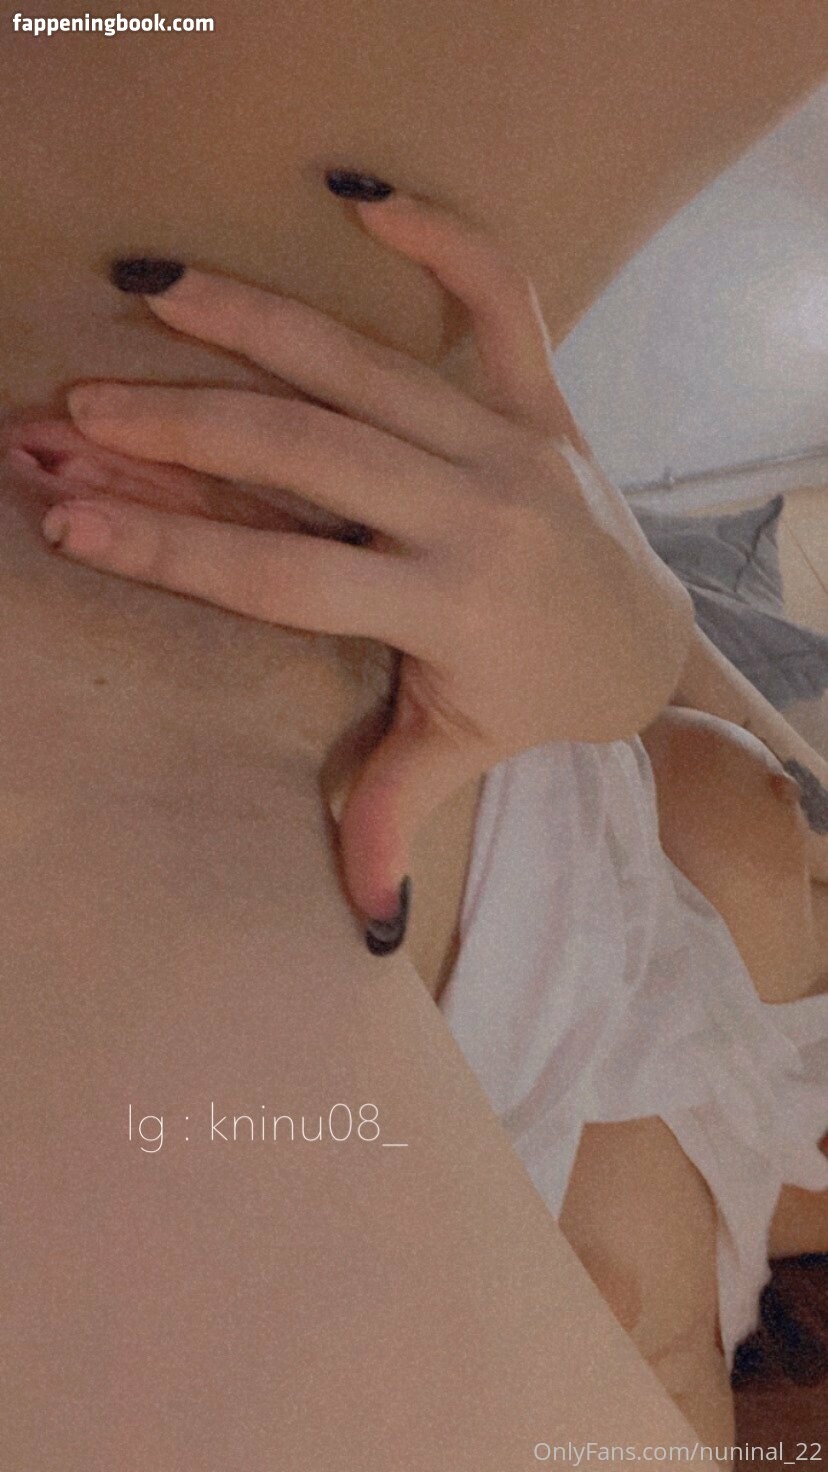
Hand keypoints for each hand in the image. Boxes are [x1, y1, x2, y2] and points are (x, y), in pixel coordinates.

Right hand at [43, 184, 692, 946]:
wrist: (645, 640)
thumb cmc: (536, 695)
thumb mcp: (461, 750)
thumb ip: (395, 810)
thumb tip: (357, 916)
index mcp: (446, 608)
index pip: (281, 575)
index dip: (168, 546)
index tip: (68, 515)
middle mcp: (477, 513)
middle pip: (307, 456)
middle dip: (179, 431)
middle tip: (74, 407)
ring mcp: (514, 441)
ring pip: (369, 369)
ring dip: (254, 327)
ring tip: (153, 291)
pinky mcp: (544, 395)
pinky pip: (501, 297)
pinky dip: (442, 240)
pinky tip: (361, 199)